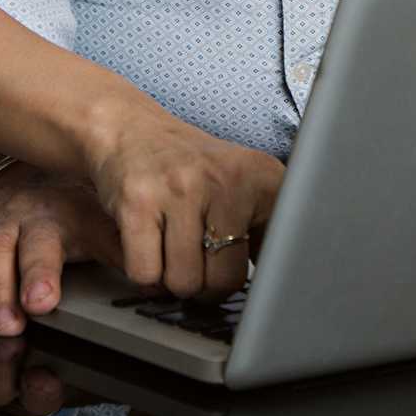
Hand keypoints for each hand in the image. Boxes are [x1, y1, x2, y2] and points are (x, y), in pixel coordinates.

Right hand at [0, 163, 121, 335]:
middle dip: (4, 289)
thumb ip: (126, 251)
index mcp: (57, 220)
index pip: (47, 245)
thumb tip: (162, 280)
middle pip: (4, 252)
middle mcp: (19, 223)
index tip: (43, 301)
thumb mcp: (103, 224)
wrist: (37, 175)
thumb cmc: (75, 210)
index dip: (41, 274)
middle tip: (10, 323)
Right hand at [82, 109, 283, 305]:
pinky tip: (146, 244)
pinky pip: (145, 274)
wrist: (131, 127)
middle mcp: (226, 179)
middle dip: (205, 284)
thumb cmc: (192, 170)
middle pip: (224, 282)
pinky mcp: (139, 200)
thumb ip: (270, 231)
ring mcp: (182, 188)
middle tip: (197, 257)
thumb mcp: (242, 187)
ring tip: (171, 248)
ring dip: (172, 279)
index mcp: (263, 177)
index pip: (280, 259)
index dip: (261, 281)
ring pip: (184, 283)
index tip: (250, 277)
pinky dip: (143, 273)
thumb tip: (284, 288)